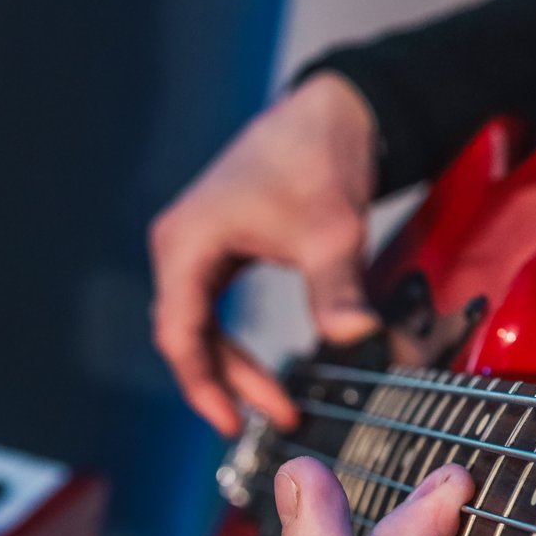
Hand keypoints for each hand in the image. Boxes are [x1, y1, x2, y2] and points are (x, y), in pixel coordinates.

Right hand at [149, 71, 381, 434]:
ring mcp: (195, 247)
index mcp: (187, 243)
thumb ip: (336, 287)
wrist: (332, 110)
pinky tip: (263, 369)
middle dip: (228, 382)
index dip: (203, 385)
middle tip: (276, 418)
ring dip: (233, 367)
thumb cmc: (317, 158)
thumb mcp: (330, 229)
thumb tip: (356, 337)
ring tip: (276, 403)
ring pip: (200, 326)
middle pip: (188, 336)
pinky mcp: (216, 247)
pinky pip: (212, 310)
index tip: (232, 424)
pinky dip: (234, 343)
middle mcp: (179, 246)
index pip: (180, 334)